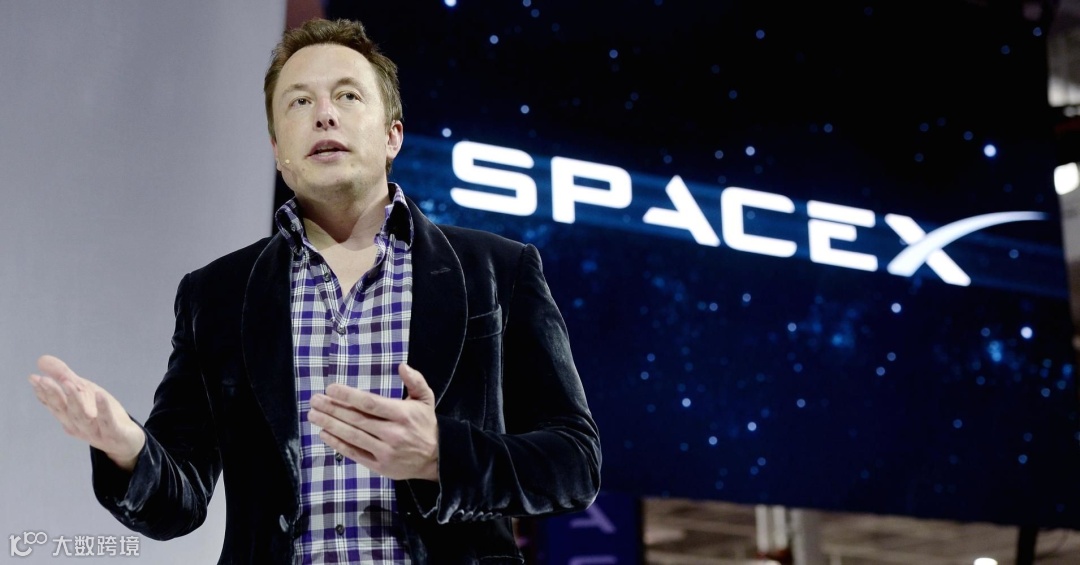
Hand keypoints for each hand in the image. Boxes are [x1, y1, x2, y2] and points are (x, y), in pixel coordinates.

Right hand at [28, 355, 145, 471]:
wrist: (126, 441)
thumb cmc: (101, 416)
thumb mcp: (84, 392)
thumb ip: (64, 376)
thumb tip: (41, 360)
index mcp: (69, 416)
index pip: (53, 404)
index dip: (43, 392)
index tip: (33, 378)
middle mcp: (77, 425)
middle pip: (63, 409)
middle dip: (53, 394)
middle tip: (43, 379)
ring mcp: (94, 431)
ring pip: (81, 416)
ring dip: (74, 400)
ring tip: (69, 383)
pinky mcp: (113, 433)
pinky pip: (107, 421)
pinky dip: (103, 409)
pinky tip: (100, 395)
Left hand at [308, 363, 438, 480]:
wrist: (437, 458)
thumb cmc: (426, 425)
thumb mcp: (426, 399)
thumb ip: (415, 381)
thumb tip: (402, 365)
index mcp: (402, 414)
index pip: (370, 403)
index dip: (348, 396)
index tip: (330, 389)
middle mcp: (392, 433)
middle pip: (356, 419)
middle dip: (332, 409)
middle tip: (314, 400)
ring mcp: (385, 451)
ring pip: (352, 436)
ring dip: (330, 425)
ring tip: (313, 415)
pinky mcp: (379, 466)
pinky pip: (355, 454)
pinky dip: (338, 444)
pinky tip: (324, 434)